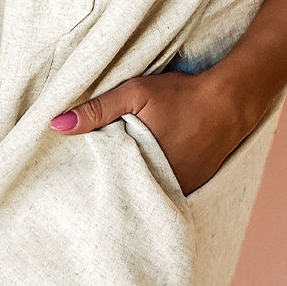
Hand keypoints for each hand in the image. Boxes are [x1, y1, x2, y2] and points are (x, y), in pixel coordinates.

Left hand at [48, 69, 252, 197]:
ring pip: (147, 192)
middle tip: (90, 184)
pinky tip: (147, 172)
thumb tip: (55, 125)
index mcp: (142, 168)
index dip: (92, 182)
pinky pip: (167, 190)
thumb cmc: (181, 95)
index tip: (74, 182)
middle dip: (111, 187)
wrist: (230, 101)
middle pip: (126, 191)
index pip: (107, 185)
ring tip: (115, 180)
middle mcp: (163, 186)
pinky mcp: (195, 185)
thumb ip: (96, 110)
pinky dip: (155, 183)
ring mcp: (181, 188)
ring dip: (134, 186)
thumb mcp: (135, 93)